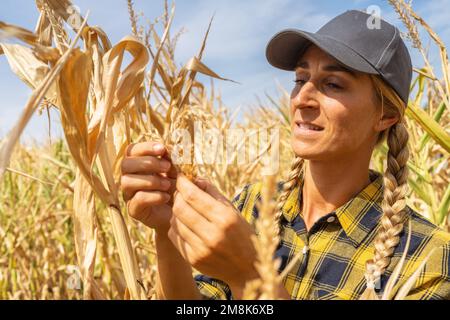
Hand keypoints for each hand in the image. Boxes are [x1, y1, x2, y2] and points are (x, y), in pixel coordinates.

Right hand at [120, 141, 176, 232]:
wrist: (179, 215)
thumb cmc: (178, 189)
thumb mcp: (180, 173)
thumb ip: (178, 164)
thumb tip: (175, 152)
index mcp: (138, 165)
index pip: (132, 150)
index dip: (145, 147)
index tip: (162, 149)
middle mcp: (130, 178)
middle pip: (125, 164)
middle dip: (147, 162)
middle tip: (167, 167)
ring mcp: (130, 194)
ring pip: (127, 182)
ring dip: (150, 180)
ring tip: (168, 184)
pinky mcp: (134, 210)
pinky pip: (137, 200)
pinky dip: (153, 196)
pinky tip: (166, 197)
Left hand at [168, 174, 257, 288]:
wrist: (247, 269)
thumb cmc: (242, 235)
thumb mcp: (233, 211)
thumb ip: (214, 193)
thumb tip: (195, 179)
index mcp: (225, 219)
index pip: (194, 196)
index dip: (183, 184)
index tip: (180, 177)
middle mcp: (212, 235)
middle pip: (180, 208)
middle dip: (177, 196)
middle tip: (181, 192)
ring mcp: (201, 249)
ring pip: (175, 222)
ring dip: (176, 212)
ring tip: (185, 209)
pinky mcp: (193, 259)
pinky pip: (175, 236)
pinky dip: (176, 226)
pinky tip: (185, 224)